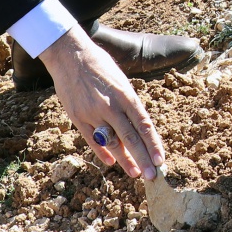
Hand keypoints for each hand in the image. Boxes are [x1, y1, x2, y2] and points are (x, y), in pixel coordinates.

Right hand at [41, 27, 166, 179]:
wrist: (71, 55)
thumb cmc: (100, 66)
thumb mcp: (121, 81)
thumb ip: (129, 104)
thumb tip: (137, 128)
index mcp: (126, 94)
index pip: (144, 125)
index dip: (153, 144)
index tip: (161, 159)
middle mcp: (111, 105)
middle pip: (130, 137)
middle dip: (143, 158)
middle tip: (152, 175)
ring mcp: (92, 112)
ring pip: (112, 142)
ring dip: (125, 159)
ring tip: (135, 173)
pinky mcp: (77, 117)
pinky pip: (92, 140)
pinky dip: (102, 152)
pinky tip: (111, 162)